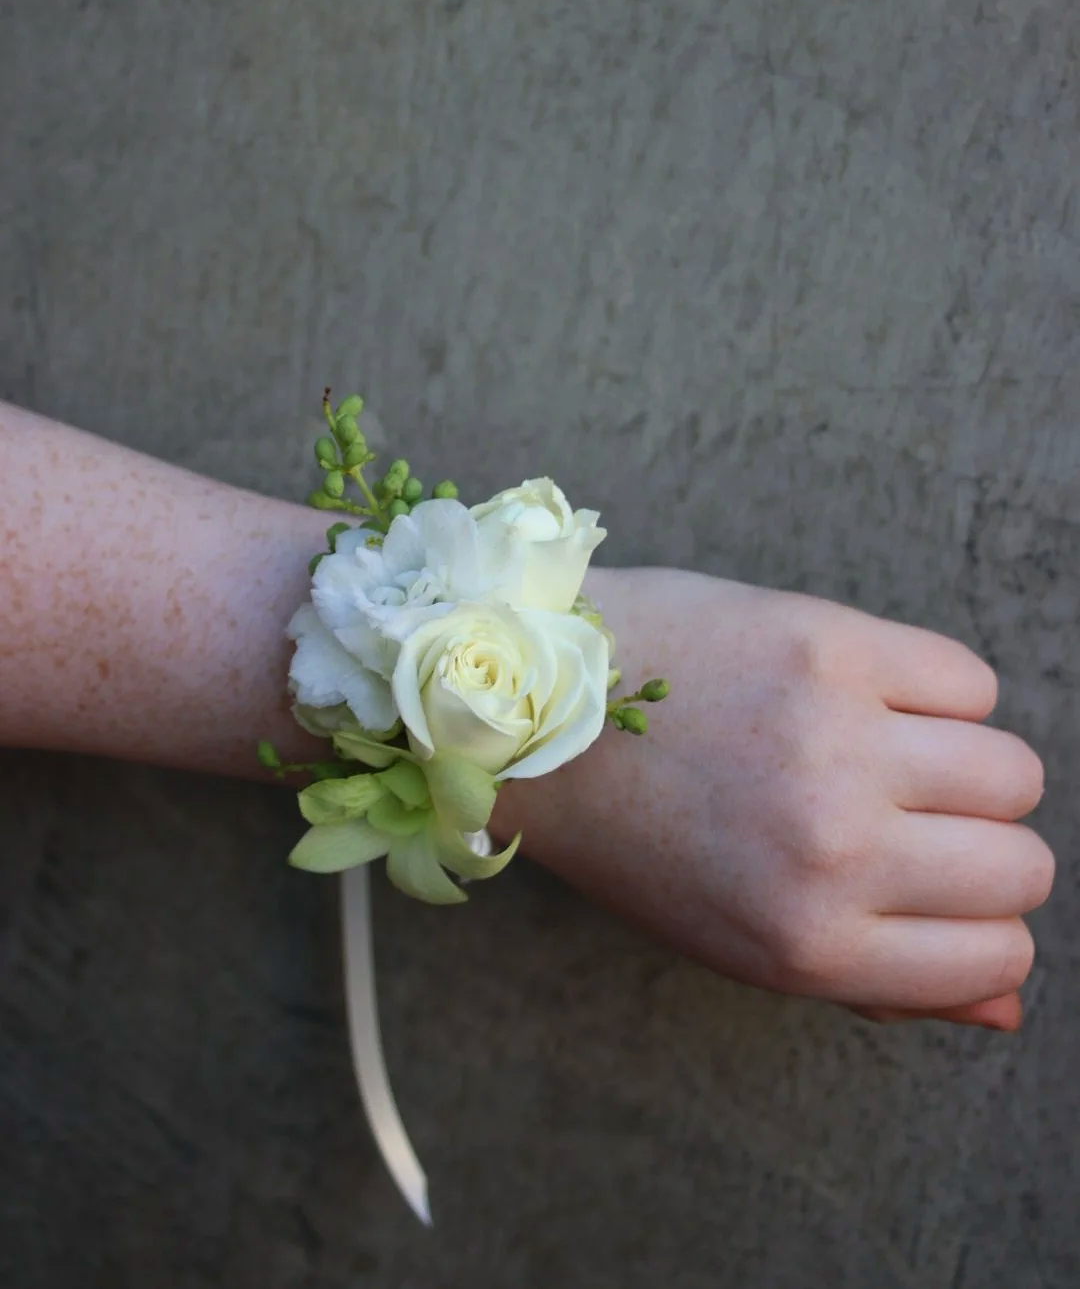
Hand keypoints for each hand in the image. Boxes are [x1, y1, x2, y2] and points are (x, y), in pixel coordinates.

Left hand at [490, 567, 1052, 1029]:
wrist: (536, 711)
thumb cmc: (636, 833)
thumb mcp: (736, 941)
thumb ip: (875, 982)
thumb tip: (1005, 1006)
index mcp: (806, 944)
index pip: (995, 954)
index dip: (980, 926)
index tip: (939, 893)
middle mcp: (833, 850)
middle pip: (1019, 865)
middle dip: (983, 850)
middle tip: (915, 819)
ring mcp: (836, 741)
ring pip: (1013, 771)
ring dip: (971, 768)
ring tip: (897, 753)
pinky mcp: (830, 645)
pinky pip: (970, 680)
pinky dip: (941, 691)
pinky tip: (875, 695)